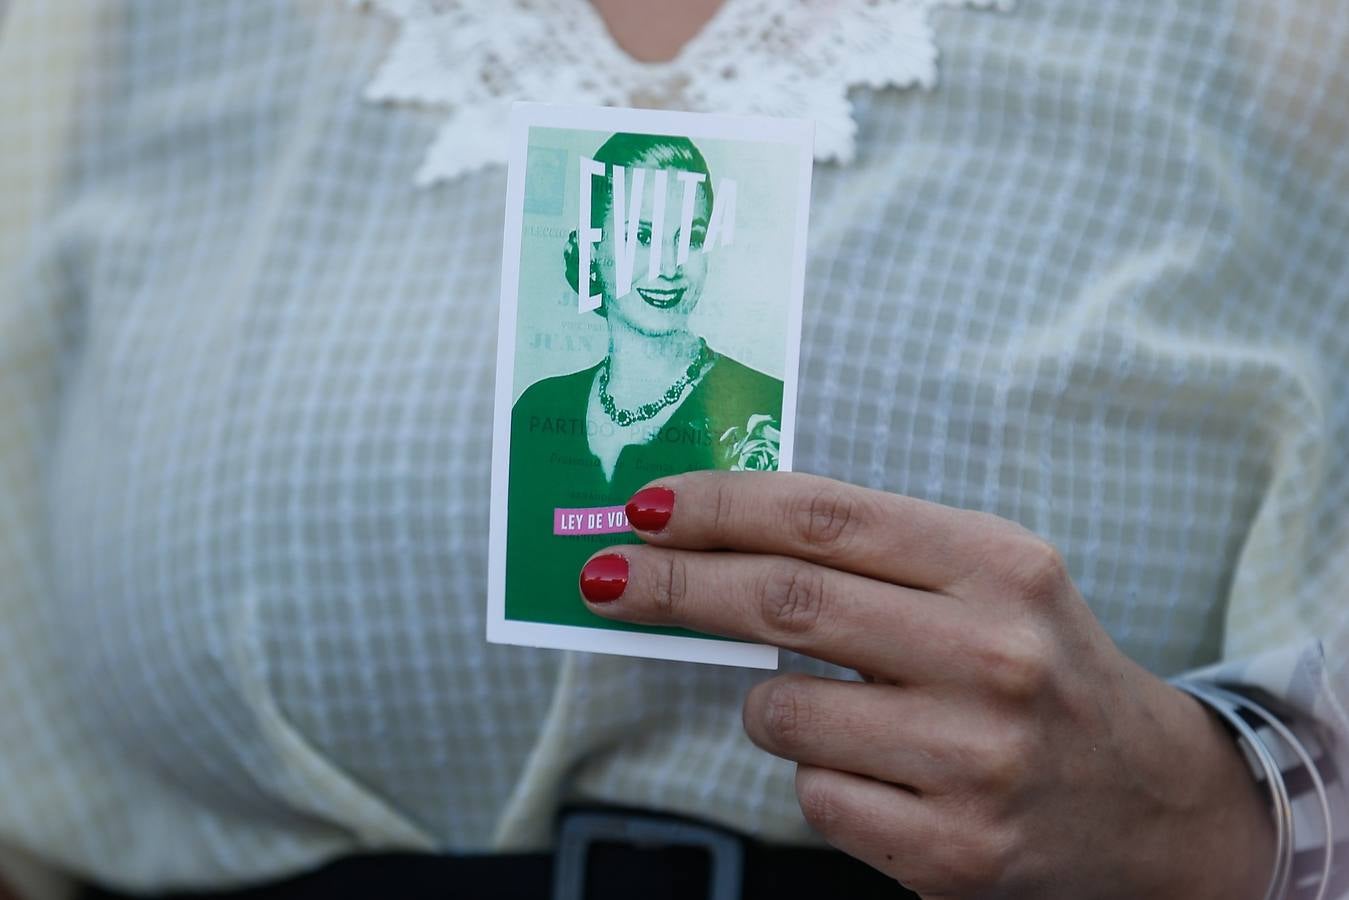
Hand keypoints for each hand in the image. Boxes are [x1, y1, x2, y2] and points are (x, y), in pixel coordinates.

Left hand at [579, 472, 1274, 898]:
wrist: (1147, 802)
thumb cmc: (1041, 668)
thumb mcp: (987, 582)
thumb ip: (872, 555)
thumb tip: (716, 536)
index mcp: (1000, 565)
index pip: (824, 518)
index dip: (720, 505)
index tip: (648, 505)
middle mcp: (995, 657)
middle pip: (784, 601)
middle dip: (675, 583)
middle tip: (608, 575)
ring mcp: (975, 760)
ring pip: (780, 711)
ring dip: (765, 700)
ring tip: (825, 703)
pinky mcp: (952, 851)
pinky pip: (813, 794)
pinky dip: (816, 772)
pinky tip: (879, 770)